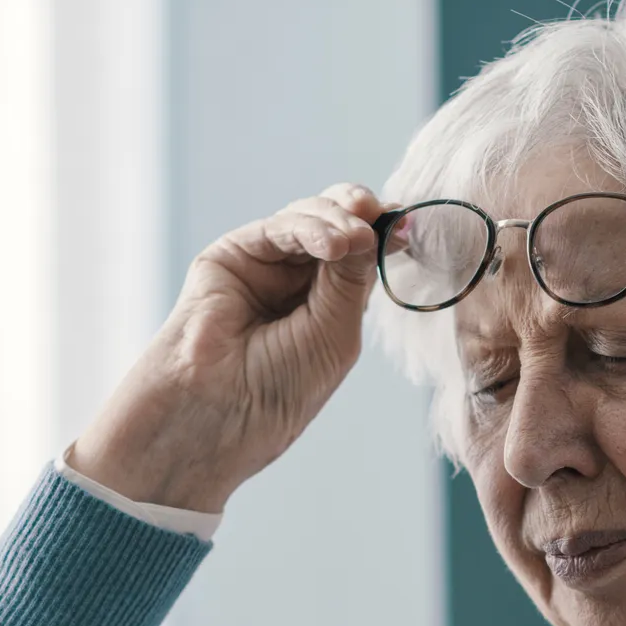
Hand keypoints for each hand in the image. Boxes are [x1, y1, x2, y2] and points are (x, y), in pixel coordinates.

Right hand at [69, 183, 385, 512]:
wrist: (216, 409)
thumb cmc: (277, 389)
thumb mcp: (336, 332)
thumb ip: (354, 278)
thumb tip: (375, 223)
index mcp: (328, 307)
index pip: (362, 257)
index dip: (384, 235)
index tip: (409, 224)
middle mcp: (297, 283)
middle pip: (338, 226)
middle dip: (364, 215)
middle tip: (384, 215)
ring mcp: (265, 266)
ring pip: (311, 219)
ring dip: (340, 221)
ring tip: (354, 238)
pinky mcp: (232, 254)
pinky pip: (279, 228)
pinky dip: (311, 228)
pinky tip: (334, 242)